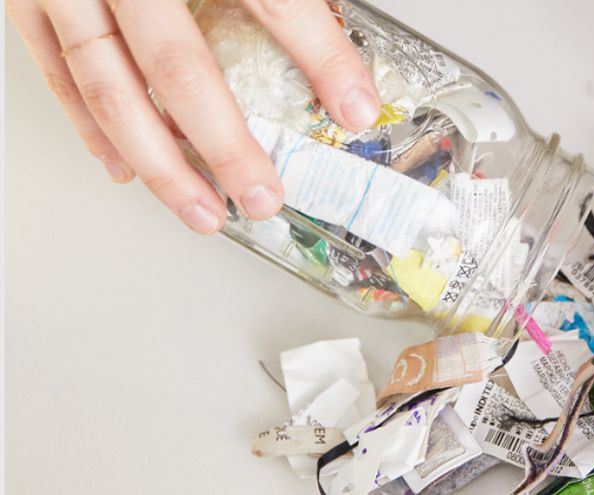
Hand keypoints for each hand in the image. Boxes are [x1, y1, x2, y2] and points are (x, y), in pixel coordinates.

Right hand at [7, 0, 380, 232]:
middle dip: (225, 141)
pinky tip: (125, 167)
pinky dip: (91, 125)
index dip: (319, 55)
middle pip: (178, 62)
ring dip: (158, 159)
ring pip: (109, 84)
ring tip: (203, 209)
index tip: (357, 108)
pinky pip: (56, 69)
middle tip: (263, 194)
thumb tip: (328, 18)